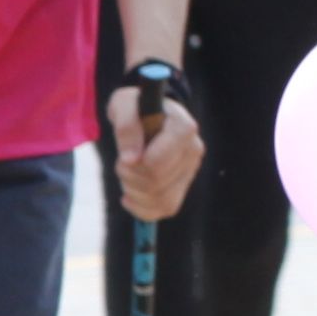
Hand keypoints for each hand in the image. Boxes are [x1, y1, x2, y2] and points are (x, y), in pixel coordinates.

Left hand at [112, 93, 203, 219]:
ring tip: (128, 174)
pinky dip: (142, 209)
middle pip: (155, 183)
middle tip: (122, 161)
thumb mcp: (123, 105)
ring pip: (160, 200)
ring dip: (133, 192)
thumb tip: (130, 159)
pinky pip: (164, 211)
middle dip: (129, 176)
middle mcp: (194, 150)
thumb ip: (126, 126)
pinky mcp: (184, 187)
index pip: (156, 163)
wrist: (148, 115)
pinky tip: (130, 195)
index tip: (125, 154)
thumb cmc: (136, 107)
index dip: (133, 164)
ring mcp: (191, 171)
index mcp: (183, 128)